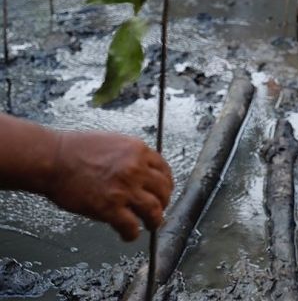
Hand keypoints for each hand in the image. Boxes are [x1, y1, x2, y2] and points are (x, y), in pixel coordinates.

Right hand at [45, 131, 173, 241]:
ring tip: (150, 225)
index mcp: (138, 151)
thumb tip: (143, 171)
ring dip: (155, 221)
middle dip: (163, 202)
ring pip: (153, 210)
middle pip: (163, 191)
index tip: (163, 191)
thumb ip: (131, 156)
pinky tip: (128, 235)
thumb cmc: (75, 150)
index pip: (164, 170)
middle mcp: (136, 169)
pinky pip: (131, 226)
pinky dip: (132, 234)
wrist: (52, 159)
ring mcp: (124, 189)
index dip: (165, 184)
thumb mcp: (113, 142)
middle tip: (158, 209)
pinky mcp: (109, 208)